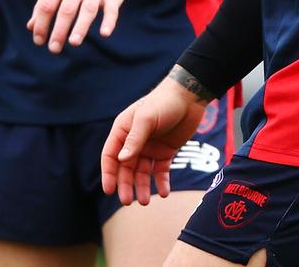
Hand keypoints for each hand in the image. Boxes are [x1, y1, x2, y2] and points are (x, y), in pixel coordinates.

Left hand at [27, 0, 130, 51]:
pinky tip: (104, 33)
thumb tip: (31, 27)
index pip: (46, 5)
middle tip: (54, 49)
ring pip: (88, 9)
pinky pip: (111, 9)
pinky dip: (109, 21)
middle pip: (66, 9)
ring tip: (73, 42)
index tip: (39, 41)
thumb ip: (45, 2)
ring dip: (80, 27)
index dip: (41, 24)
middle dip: (59, 30)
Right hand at [101, 78, 206, 205]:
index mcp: (124, 130)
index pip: (111, 155)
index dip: (108, 173)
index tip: (109, 190)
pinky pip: (160, 171)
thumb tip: (121, 160)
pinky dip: (161, 182)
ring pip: (142, 172)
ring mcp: (150, 147)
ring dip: (142, 187)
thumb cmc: (164, 102)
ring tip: (145, 201)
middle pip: (126, 168)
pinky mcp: (166, 151)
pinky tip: (164, 193)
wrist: (190, 97)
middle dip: (126, 184)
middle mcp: (134, 141)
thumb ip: (134, 139)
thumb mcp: (147, 118)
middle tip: (127, 201)